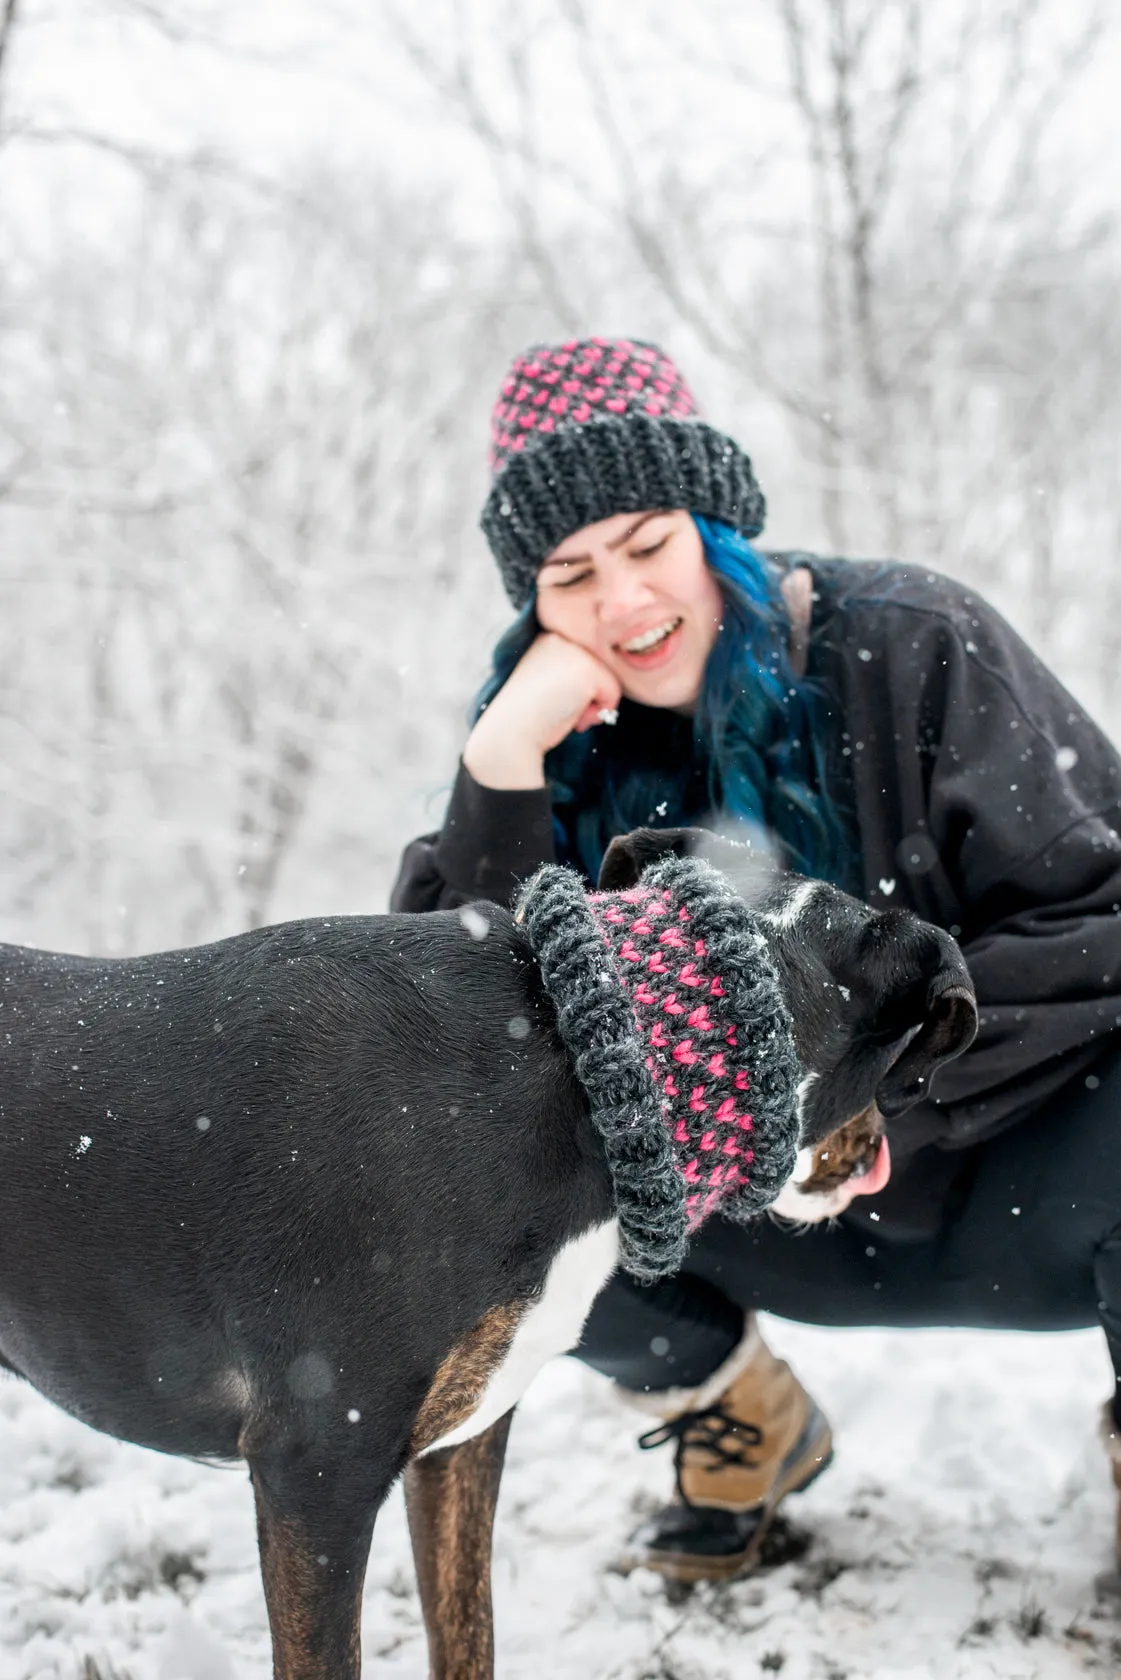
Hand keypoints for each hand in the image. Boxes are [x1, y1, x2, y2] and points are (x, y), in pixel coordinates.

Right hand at [463, 632, 621, 789]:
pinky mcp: (588, 669)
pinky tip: (570, 715)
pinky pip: (613, 695)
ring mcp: (575, 650)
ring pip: (608, 681)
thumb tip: (604, 682)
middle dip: (585, 696)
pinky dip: (596, 713)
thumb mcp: (547, 681)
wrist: (510, 731)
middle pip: (599, 669)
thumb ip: (570, 671)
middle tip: (557, 708)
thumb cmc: (527, 715)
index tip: (549, 700)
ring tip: (563, 711)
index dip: (575, 689)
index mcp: (548, 637)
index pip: (585, 662)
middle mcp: (562, 636)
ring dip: (591, 706)